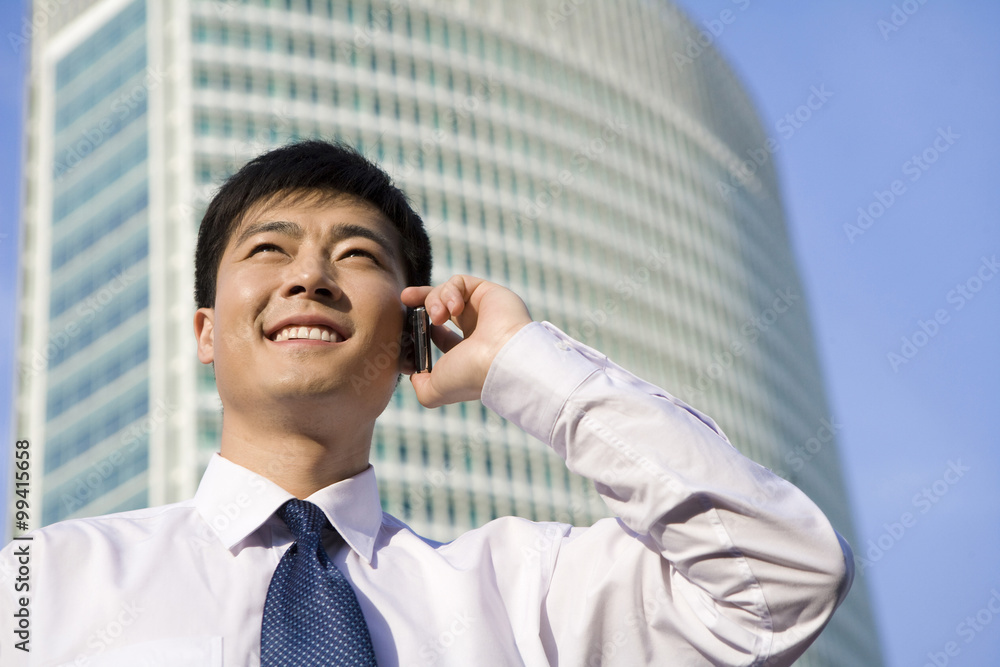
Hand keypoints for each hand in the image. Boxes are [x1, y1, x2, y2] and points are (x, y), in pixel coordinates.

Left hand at [401, 275, 531, 407]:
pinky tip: (454, 308)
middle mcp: (477, 329)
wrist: (500, 359)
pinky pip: (459, 282)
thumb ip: (421, 386)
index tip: (411, 333)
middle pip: (442, 305)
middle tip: (405, 298)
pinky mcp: (488, 291)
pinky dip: (450, 291)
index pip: (442, 335)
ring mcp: (483, 309)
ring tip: (438, 316)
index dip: (423, 329)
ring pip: (447, 292)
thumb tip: (415, 375)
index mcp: (469, 351)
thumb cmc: (470, 375)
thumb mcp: (436, 390)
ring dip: (434, 300)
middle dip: (421, 300)